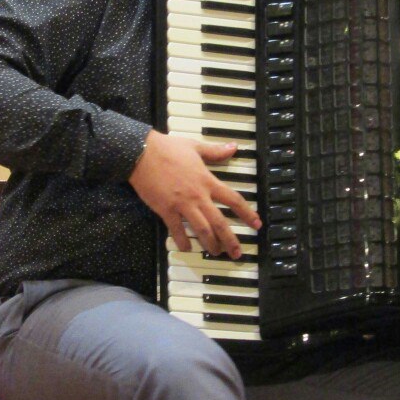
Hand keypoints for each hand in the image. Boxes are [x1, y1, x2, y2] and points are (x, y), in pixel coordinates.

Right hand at [129, 130, 261, 258]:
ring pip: (202, 230)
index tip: (256, 224)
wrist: (142, 153)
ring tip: (215, 253)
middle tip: (237, 253)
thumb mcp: (194, 146)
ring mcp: (182, 205)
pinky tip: (187, 248)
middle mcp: (198, 196)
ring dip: (210, 244)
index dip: (247, 213)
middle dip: (230, 240)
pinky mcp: (166, 210)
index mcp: (207, 181)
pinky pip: (176, 230)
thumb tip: (234, 147)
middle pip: (220, 222)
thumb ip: (215, 151)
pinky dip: (182, 241)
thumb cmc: (167, 148)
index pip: (233, 200)